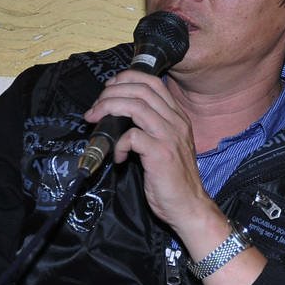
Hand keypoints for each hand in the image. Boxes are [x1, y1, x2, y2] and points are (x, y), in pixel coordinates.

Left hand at [83, 70, 215, 233]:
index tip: (109, 88)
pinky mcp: (161, 154)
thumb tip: (123, 114)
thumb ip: (152, 127)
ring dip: (108, 109)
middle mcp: (176, 122)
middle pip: (141, 89)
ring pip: (135, 106)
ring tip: (96, 121)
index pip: (153, 82)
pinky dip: (117, 143)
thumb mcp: (168, 144)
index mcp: (178, 117)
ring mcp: (169, 137)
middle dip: (111, 93)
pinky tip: (117, 155)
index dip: (126, 79)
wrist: (189, 205)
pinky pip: (132, 136)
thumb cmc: (174, 178)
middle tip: (95, 108)